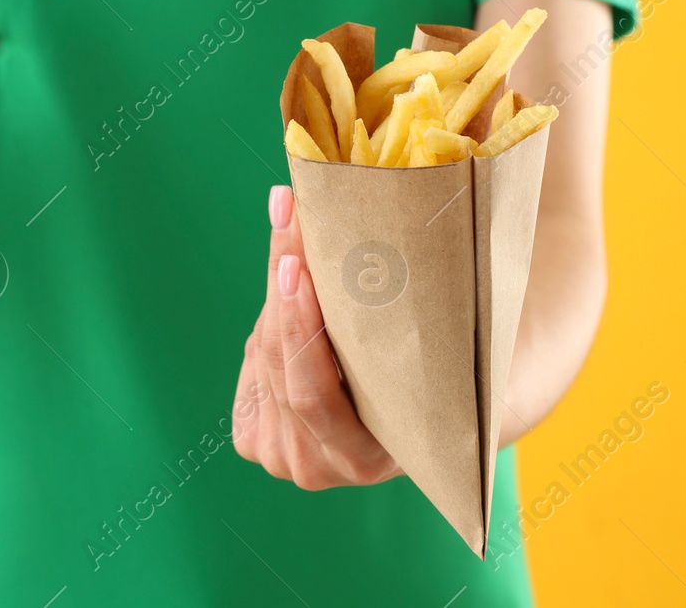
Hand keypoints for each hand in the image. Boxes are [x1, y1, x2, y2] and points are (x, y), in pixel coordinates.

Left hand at [232, 185, 400, 489]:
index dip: (299, 328)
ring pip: (263, 356)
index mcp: (364, 461)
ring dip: (281, 297)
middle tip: (288, 215)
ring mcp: (281, 456)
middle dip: (284, 286)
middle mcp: (316, 469)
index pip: (313, 395)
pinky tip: (293, 291)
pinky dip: (273, 323)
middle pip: (280, 365)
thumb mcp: (419, 350)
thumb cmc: (432, 376)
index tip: (297, 264)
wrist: (418, 418)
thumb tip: (367, 221)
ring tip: (296, 236)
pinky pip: (253, 365)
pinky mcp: (255, 437)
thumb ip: (391, 305)